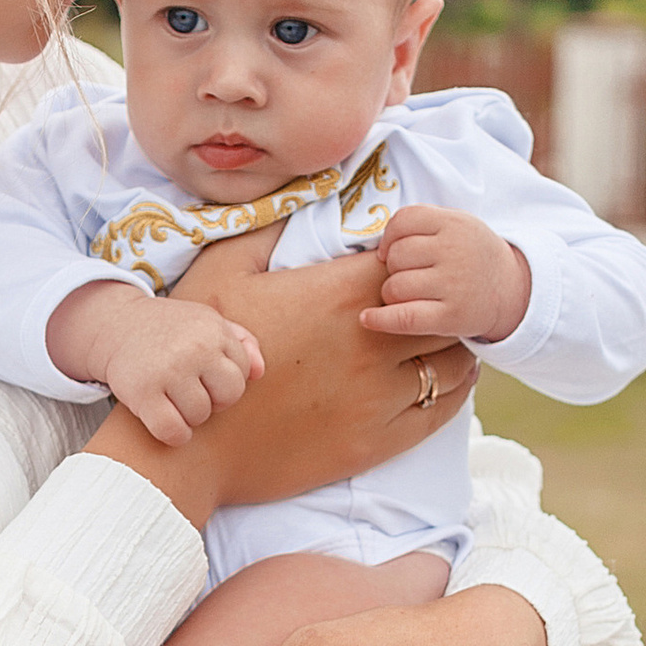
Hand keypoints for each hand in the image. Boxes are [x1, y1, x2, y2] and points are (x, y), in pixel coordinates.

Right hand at [49, 280, 262, 446]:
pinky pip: (173, 431)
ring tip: (174, 401)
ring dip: (189, 416)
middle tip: (193, 393)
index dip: (223, 380)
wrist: (116, 325)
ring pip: (200, 416)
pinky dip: (174, 435)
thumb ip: (241, 342)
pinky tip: (165, 422)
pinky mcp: (142, 392)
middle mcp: (194, 348)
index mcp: (213, 330)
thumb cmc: (170, 329)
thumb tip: (259, 373)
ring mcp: (168, 370)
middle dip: (214, 400)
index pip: (242, 374)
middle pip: (229, 397)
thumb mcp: (207, 322)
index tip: (205, 376)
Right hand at [84, 236, 477, 523]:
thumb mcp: (220, 272)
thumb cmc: (201, 356)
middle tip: (422, 305)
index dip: (407, 262)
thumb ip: (265, 230)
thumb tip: (297, 199)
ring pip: (452, 362)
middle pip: (441, 310)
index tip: (394, 270)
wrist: (194, 445)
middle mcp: (370, 342)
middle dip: (435, 302)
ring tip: (434, 341)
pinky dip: (451, 391)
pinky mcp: (377, 442)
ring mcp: (378, 395)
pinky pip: (441, 410)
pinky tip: (442, 381)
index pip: (408, 263)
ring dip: (449, 346)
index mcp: (338, 294)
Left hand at [361, 206, 530, 343]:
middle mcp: (455, 251)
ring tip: (409, 295)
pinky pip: (403, 317)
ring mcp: (454, 285)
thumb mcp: (456, 225)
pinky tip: (367, 319)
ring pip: (394, 286)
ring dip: (392, 293)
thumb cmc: (470, 255)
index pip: (403, 220)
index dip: (388, 237)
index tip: (389, 252)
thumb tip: (377, 248)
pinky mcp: (451, 317)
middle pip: (396, 255)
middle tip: (409, 275)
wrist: (511, 290)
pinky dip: (380, 319)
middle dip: (393, 268)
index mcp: (454, 223)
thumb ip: (420, 224)